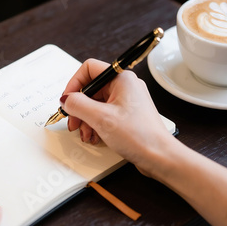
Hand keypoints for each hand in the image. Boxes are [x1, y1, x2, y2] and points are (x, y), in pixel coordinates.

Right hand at [62, 59, 173, 175]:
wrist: (159, 156)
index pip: (89, 69)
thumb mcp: (101, 118)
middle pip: (91, 89)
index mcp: (121, 79)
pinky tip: (94, 137)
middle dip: (79, 107)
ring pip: (96, 104)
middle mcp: (125, 86)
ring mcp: (127, 101)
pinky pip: (104, 114)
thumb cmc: (139, 135)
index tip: (67, 100)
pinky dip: (95, 125)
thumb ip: (78, 105)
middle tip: (72, 122)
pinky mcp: (127, 115)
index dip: (74, 84)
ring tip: (85, 134)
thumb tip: (66, 100)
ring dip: (86, 119)